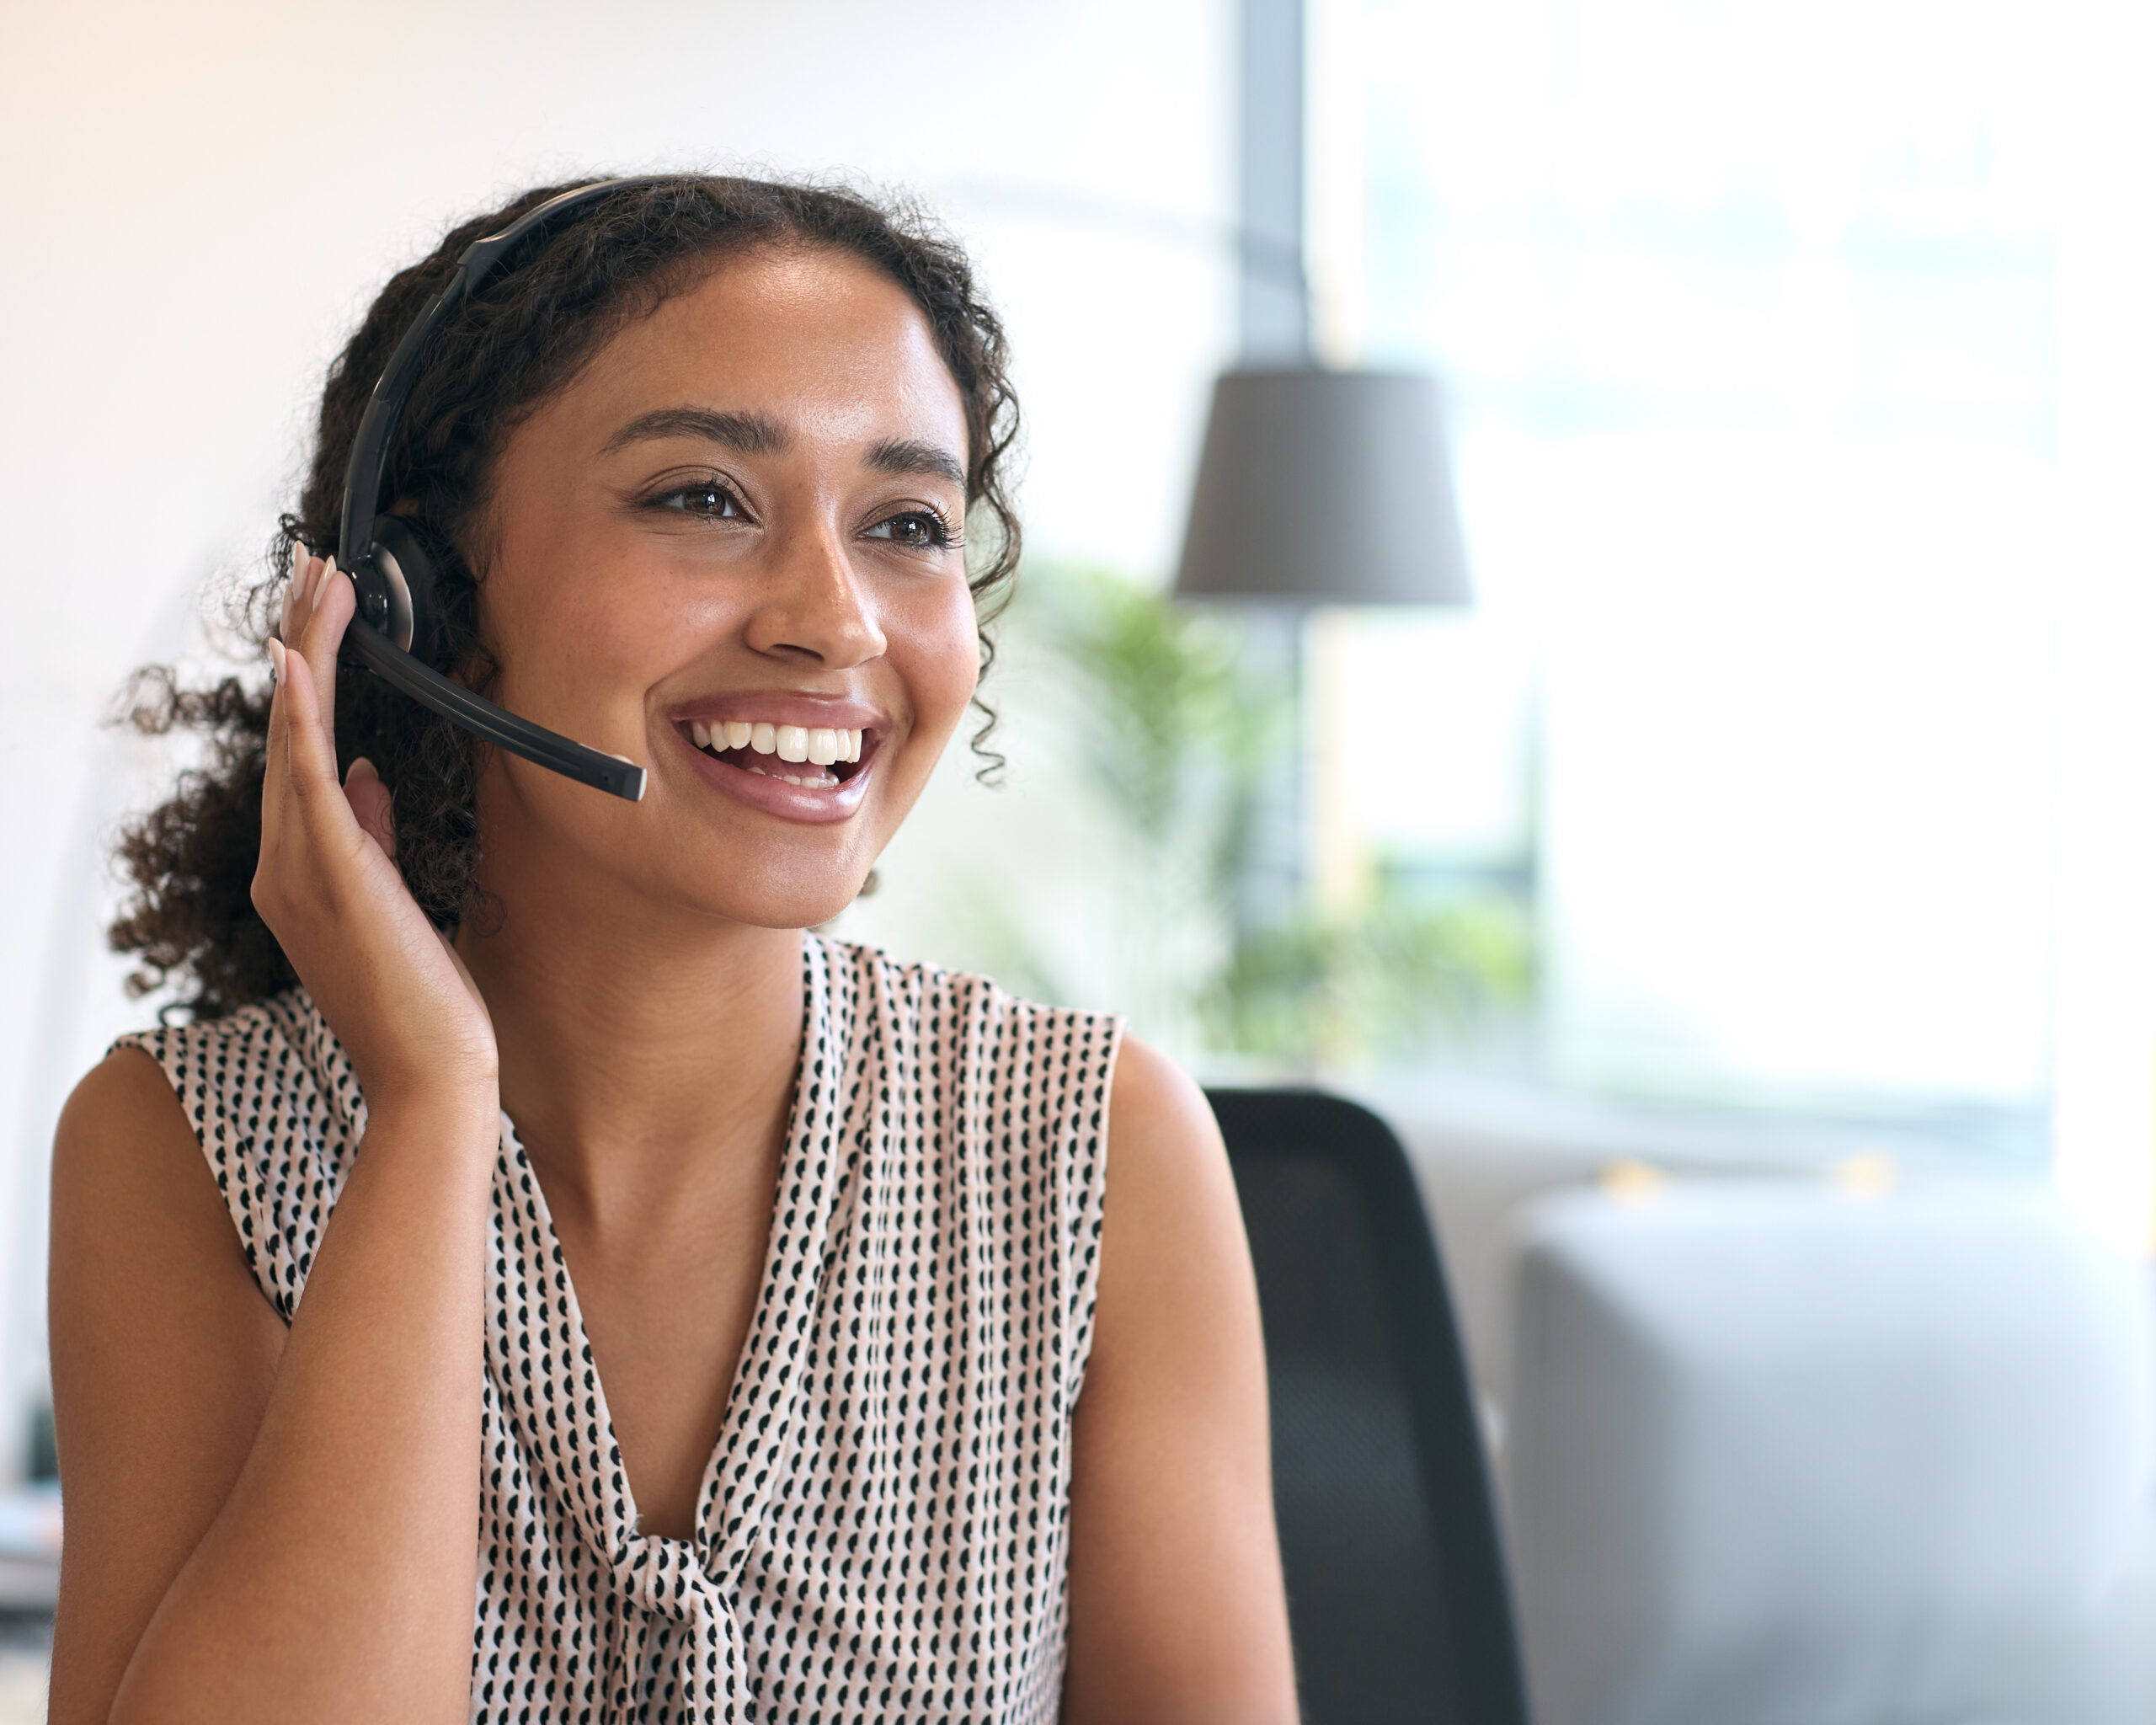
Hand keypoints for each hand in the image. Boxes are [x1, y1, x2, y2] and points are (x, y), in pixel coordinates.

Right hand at [252, 546, 499, 1123]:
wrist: (432, 1072)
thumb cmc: (423, 998)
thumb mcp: (397, 902)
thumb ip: (371, 836)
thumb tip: (366, 776)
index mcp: (301, 867)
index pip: (301, 751)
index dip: (309, 676)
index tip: (322, 611)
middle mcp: (284, 862)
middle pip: (290, 728)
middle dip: (303, 640)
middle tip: (315, 565)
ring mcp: (299, 869)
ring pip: (296, 736)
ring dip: (307, 651)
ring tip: (318, 581)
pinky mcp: (331, 875)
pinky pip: (307, 779)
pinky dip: (301, 716)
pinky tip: (299, 660)